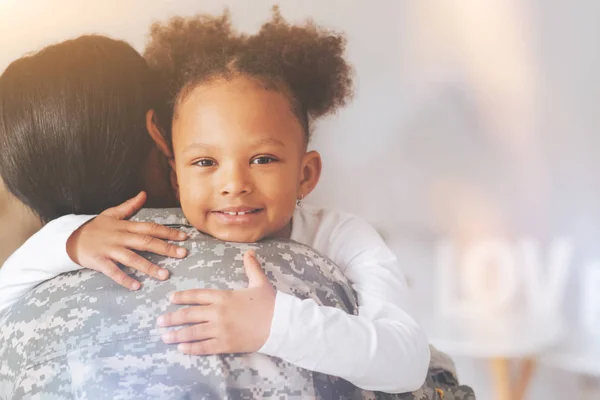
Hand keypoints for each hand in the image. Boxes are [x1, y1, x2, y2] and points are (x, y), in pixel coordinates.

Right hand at [66, 191, 187, 289]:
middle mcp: (120, 237)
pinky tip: (136, 286)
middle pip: (145, 242)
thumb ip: (129, 206)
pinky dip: (124, 279)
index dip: (167, 232)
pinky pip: (113, 271)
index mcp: (125, 226)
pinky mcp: (99, 262)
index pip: (150, 228)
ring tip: (164, 274)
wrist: (70, 238)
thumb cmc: (95, 227)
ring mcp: (109, 250)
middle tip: (182, 254)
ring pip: (132, 258)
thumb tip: (143, 193)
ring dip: (148, 267)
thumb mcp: (111, 214)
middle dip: (165, 248)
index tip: (184, 237)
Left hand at [157, 250, 275, 354]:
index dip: (182, 297)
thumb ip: (251, 267)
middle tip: (159, 321)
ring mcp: (221, 330)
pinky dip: (191, 348)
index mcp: (224, 296)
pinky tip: (181, 348)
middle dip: (172, 318)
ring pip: (193, 332)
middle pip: (189, 314)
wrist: (281, 324)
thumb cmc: (270, 303)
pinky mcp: (226, 344)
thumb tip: (249, 252)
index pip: (197, 295)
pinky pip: (204, 347)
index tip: (171, 299)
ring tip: (164, 337)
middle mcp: (218, 312)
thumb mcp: (260, 282)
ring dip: (176, 334)